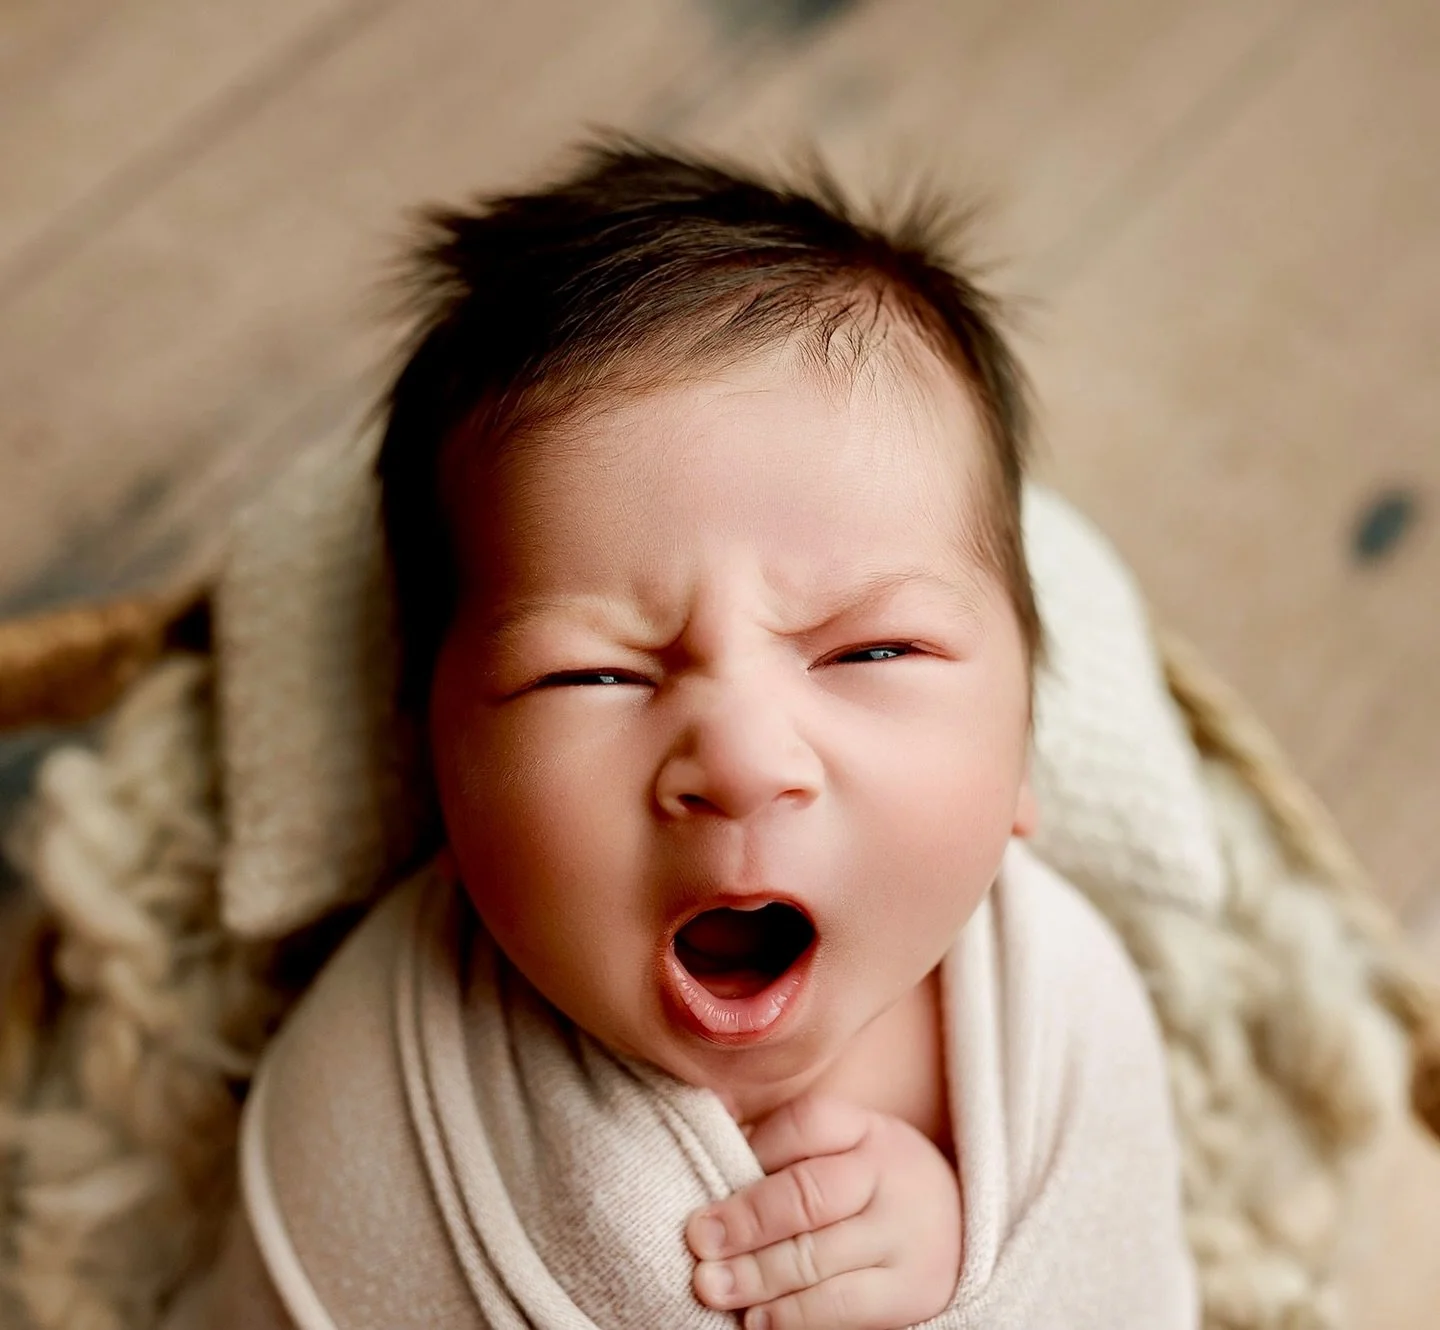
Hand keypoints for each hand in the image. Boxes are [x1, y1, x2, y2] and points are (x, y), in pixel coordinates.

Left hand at [685, 1092, 961, 1329]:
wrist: (960, 1233)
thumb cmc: (876, 1185)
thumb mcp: (850, 1146)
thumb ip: (791, 1146)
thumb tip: (715, 1137)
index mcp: (867, 1129)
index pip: (806, 1122)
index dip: (755, 1147)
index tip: (712, 1168)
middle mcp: (889, 1176)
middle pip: (807, 1194)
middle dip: (746, 1220)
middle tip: (699, 1240)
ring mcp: (902, 1237)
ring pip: (817, 1257)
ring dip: (756, 1275)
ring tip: (711, 1286)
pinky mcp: (908, 1292)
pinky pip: (841, 1307)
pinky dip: (792, 1316)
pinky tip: (756, 1320)